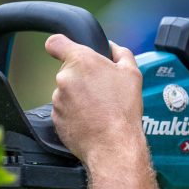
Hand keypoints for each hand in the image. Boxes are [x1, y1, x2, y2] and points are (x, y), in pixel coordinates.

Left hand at [44, 34, 144, 164]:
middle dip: (82, 78)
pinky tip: (91, 120)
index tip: (65, 51)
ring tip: (99, 108)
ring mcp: (58, 99)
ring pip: (66, 92)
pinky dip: (75, 114)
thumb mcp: (132, 74)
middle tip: (101, 90)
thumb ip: (121, 53)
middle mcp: (65, 79)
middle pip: (68, 71)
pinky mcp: (56, 118)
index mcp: (81, 61)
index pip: (55, 43)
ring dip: (79, 97)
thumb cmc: (123, 109)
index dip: (60, 46)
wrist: (113, 145)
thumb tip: (112, 47)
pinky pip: (64, 111)